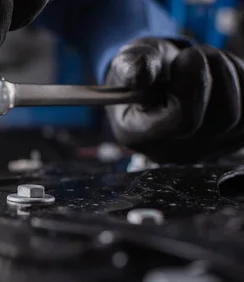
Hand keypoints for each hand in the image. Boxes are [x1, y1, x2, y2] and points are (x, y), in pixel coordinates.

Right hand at [106, 37, 243, 163]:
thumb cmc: (143, 72)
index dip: (193, 83)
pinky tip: (219, 76)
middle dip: (217, 70)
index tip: (185, 58)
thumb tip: (140, 76)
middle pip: (224, 117)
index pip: (184, 121)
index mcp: (139, 135)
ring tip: (205, 61)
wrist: (158, 81)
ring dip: (230, 71)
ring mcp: (206, 149)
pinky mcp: (233, 139)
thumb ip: (131, 65)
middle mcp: (173, 152)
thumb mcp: (127, 61)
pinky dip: (242, 80)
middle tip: (195, 53)